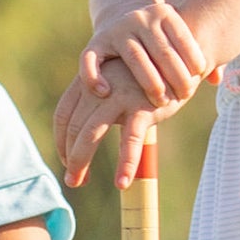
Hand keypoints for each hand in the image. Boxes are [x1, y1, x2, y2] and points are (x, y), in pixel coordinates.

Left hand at [54, 57, 178, 189]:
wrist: (179, 56)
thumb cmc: (147, 76)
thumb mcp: (119, 84)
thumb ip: (103, 103)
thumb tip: (90, 135)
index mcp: (90, 82)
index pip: (63, 114)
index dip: (60, 141)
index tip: (66, 161)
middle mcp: (99, 88)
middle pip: (73, 127)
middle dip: (70, 157)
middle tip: (73, 181)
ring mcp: (119, 97)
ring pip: (91, 133)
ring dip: (81, 161)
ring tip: (80, 182)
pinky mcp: (142, 107)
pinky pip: (130, 140)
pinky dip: (125, 163)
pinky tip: (122, 182)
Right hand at [79, 0, 208, 107]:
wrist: (129, 27)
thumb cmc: (163, 45)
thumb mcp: (181, 42)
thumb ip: (199, 58)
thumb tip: (217, 78)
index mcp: (165, 13)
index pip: (183, 36)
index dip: (194, 58)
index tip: (200, 75)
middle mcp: (140, 17)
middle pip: (161, 50)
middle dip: (176, 76)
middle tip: (184, 96)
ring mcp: (118, 28)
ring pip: (134, 57)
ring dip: (150, 82)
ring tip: (161, 102)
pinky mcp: (97, 41)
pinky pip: (90, 58)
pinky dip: (94, 75)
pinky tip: (105, 92)